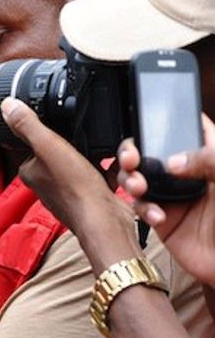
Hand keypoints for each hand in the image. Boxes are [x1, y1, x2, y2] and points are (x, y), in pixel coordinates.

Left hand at [1, 97, 140, 271]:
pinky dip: (113, 168)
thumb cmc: (75, 189)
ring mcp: (69, 189)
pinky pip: (103, 172)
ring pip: (87, 159)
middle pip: (65, 148)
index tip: (70, 128)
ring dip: (101, 154)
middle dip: (85, 143)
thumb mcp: (49, 146)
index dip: (55, 131)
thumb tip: (7, 105)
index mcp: (30, 170)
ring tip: (111, 154)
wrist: (105, 220)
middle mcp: (46, 181)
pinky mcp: (91, 194)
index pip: (37, 141)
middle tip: (95, 141)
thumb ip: (28, 125)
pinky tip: (119, 165)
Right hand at [118, 116, 214, 282]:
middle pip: (153, 150)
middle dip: (135, 151)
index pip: (191, 128)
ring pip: (140, 177)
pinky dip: (142, 209)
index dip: (171, 119)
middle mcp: (191, 174)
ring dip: (132, 179)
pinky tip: (157, 216)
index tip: (150, 117)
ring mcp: (175, 196)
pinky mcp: (164, 219)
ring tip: (138, 187)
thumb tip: (173, 159)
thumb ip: (209, 160)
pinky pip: (142, 207)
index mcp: (212, 157)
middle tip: (131, 158)